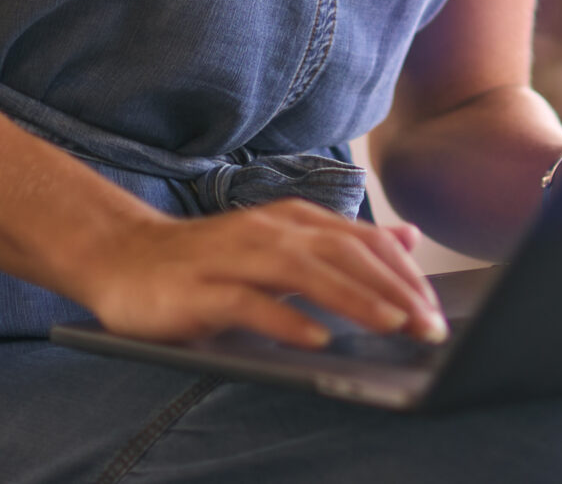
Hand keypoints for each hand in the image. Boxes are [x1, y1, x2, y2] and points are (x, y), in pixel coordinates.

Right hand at [75, 198, 447, 348]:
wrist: (124, 258)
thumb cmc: (210, 263)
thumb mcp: (283, 248)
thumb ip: (341, 246)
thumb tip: (405, 239)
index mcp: (295, 220)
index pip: (364, 242)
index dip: (404, 274)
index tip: (436, 311)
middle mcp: (270, 230)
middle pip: (344, 255)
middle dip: (393, 290)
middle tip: (430, 326)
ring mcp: (234, 256)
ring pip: (305, 272)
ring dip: (354, 299)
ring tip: (392, 325)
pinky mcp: (201, 289)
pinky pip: (250, 304)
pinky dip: (286, 320)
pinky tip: (317, 340)